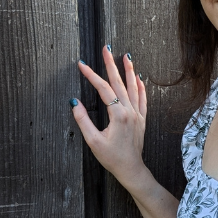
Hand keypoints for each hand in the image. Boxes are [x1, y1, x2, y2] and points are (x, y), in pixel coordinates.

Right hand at [70, 46, 148, 189]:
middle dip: (111, 64)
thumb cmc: (111, 158)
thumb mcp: (93, 141)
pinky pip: (142, 98)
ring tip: (126, 56)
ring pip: (134, 87)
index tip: (81, 64)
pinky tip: (139, 78)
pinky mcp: (141, 119)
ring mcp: (137, 114)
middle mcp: (130, 111)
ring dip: (129, 71)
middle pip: (119, 82)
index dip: (91, 75)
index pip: (103, 89)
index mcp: (118, 115)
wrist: (131, 169)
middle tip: (106, 48)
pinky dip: (140, 86)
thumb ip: (83, 120)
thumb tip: (74, 102)